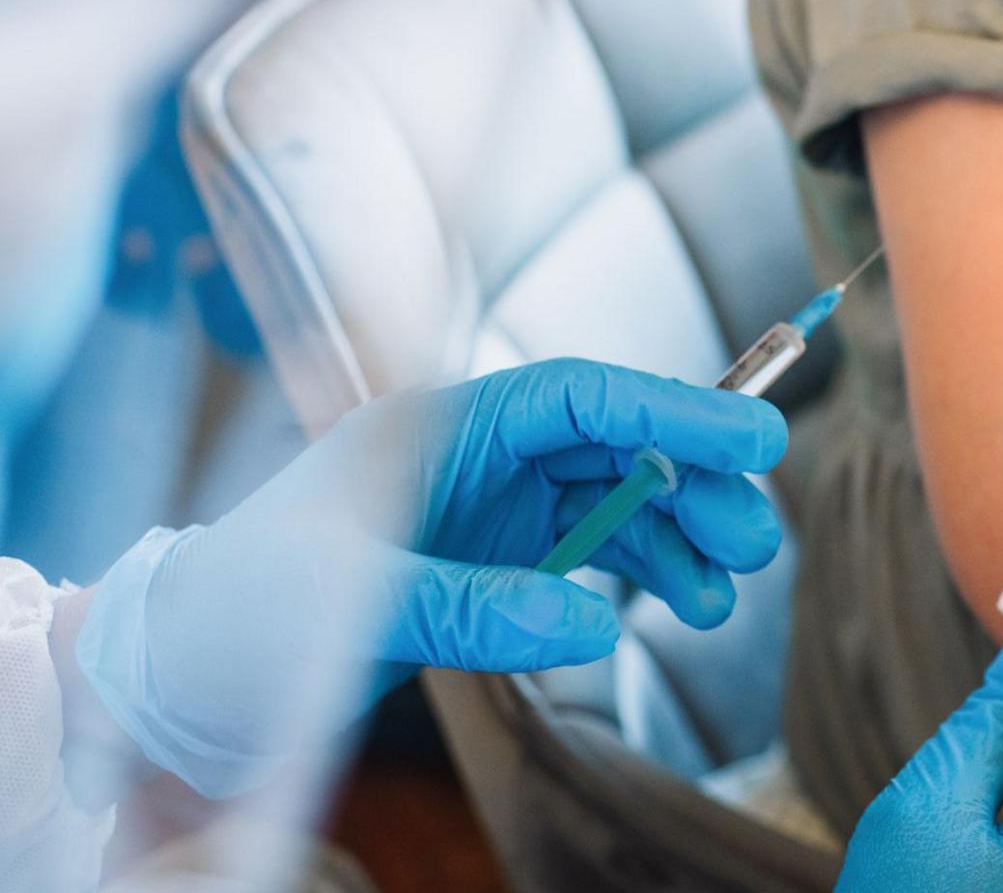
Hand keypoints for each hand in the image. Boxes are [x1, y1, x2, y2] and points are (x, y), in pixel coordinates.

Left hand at [72, 359, 785, 797]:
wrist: (181, 669)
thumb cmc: (244, 616)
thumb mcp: (350, 610)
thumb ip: (472, 610)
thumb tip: (591, 625)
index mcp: (437, 430)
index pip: (577, 397)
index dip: (673, 411)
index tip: (755, 442)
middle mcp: (475, 455)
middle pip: (613, 444)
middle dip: (694, 484)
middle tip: (756, 541)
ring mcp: (488, 506)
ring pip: (616, 498)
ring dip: (681, 537)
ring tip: (725, 595)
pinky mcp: (494, 556)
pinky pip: (594, 549)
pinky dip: (647, 573)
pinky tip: (684, 607)